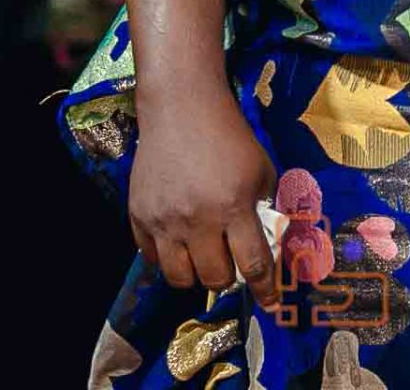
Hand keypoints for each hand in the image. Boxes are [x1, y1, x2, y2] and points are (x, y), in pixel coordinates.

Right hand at [130, 80, 277, 296]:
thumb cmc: (229, 135)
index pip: (253, 264)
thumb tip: (268, 244)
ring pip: (179, 278)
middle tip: (229, 261)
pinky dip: (166, 257)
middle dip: (228, 276)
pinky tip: (176, 241)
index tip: (270, 302)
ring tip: (201, 256)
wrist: (181, 107)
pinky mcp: (139, 214)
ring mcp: (164, 219)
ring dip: (195, 274)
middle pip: (214, 277)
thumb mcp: (261, 169)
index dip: (265, 289)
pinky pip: (151, 257)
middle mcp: (197, 218)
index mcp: (234, 206)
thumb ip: (265, 208)